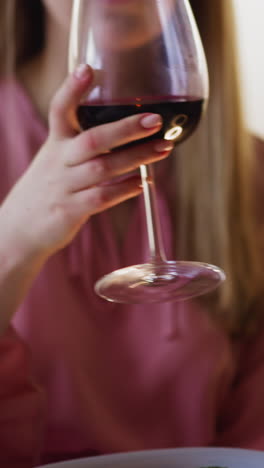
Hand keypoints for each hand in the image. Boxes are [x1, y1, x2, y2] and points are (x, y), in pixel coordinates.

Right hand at [0, 65, 172, 259]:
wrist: (19, 230)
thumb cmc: (46, 190)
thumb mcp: (54, 161)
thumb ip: (80, 147)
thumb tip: (124, 134)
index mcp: (54, 145)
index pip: (59, 110)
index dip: (72, 90)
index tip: (88, 69)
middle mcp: (58, 162)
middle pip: (92, 139)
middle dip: (126, 128)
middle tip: (155, 120)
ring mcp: (64, 187)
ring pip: (103, 168)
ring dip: (137, 158)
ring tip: (163, 148)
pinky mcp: (70, 211)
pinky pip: (102, 198)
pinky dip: (125, 190)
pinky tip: (144, 182)